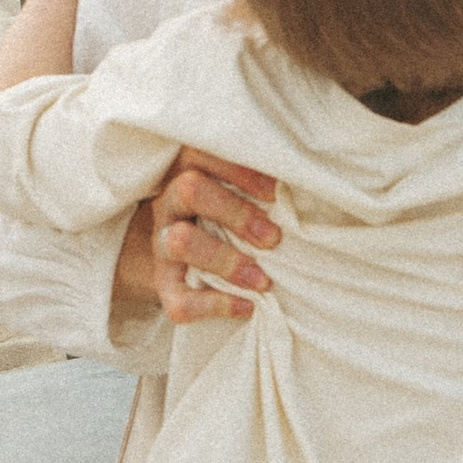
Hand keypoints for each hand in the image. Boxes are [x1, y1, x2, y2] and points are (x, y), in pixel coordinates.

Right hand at [111, 149, 281, 328]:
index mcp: (185, 173)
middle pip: (190, 190)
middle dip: (236, 213)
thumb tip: (300, 187)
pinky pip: (179, 300)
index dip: (238, 172)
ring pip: (181, 242)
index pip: (201, 155)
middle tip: (273, 238)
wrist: (182, 259)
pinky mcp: (164, 286)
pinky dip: (215, 306)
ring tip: (263, 280)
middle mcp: (169, 204)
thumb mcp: (231, 192)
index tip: (274, 193)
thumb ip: (256, 187)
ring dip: (227, 260)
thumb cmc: (223, 217)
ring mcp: (162, 245)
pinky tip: (247, 307)